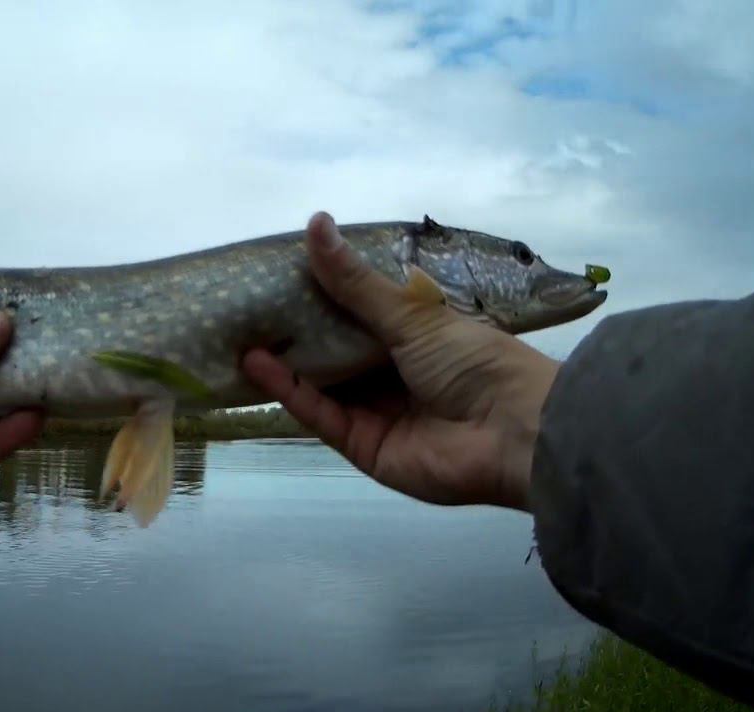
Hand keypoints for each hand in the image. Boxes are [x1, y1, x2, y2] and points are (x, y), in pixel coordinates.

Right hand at [241, 212, 559, 510]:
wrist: (512, 433)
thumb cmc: (472, 360)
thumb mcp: (410, 312)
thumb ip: (355, 280)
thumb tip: (315, 222)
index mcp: (415, 337)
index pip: (359, 314)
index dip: (321, 296)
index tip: (279, 275)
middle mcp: (393, 374)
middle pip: (334, 353)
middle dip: (295, 332)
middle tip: (248, 306)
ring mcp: (377, 413)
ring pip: (321, 386)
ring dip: (284, 362)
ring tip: (241, 332)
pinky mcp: (364, 447)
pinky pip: (322, 417)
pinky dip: (290, 391)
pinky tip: (259, 364)